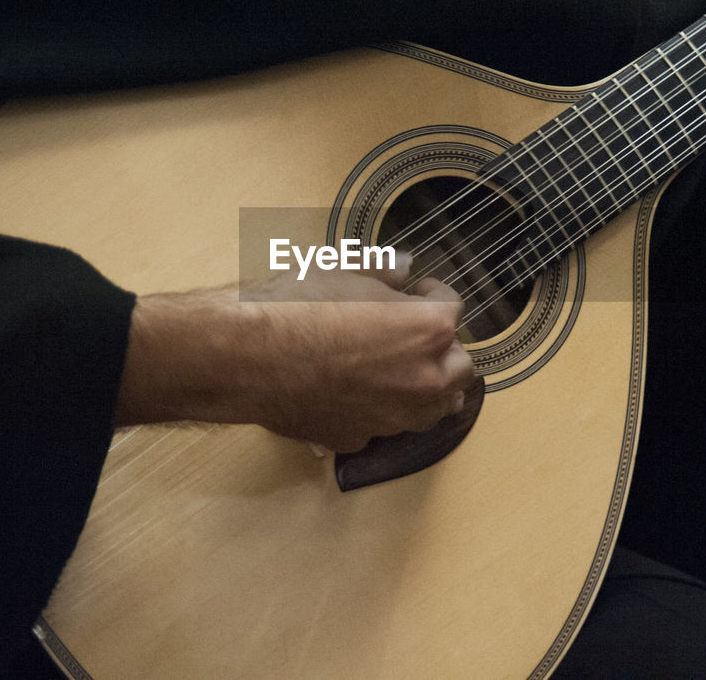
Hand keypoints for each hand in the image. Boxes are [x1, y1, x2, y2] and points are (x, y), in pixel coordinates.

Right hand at [114, 259, 474, 452]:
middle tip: (418, 332)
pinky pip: (387, 424)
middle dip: (444, 347)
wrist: (244, 356)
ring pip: (434, 408)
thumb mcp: (343, 269)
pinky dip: (382, 409)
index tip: (419, 291)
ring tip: (402, 367)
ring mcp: (393, 416)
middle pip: (460, 368)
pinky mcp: (361, 437)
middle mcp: (422, 379)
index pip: (455, 309)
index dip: (433, 295)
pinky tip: (359, 391)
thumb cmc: (291, 309)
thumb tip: (402, 268)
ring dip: (426, 386)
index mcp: (428, 329)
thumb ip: (383, 269)